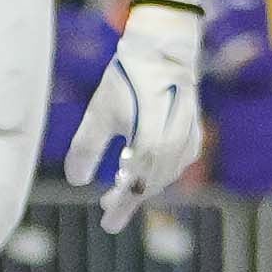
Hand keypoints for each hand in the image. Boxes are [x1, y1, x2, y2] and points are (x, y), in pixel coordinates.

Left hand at [66, 0, 204, 212]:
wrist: (163, 47)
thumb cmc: (128, 77)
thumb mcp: (100, 112)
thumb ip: (87, 148)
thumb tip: (77, 181)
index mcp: (151, 146)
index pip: (135, 190)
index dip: (121, 209)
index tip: (107, 224)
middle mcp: (175, 148)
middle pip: (151, 186)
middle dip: (129, 198)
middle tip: (106, 206)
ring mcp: (189, 140)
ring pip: (165, 175)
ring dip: (144, 184)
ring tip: (121, 185)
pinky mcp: (194, 131)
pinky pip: (178, 163)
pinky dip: (160, 170)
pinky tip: (145, 165)